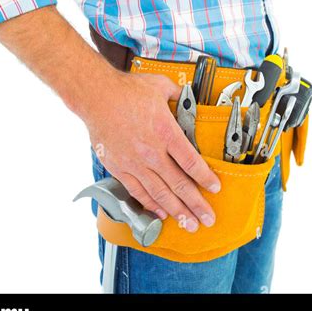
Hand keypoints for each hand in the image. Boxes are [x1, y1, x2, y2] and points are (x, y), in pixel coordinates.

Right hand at [86, 71, 220, 231]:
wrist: (96, 97)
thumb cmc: (126, 91)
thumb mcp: (160, 86)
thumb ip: (178, 95)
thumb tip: (190, 96)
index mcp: (166, 132)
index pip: (191, 162)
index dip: (205, 178)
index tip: (215, 188)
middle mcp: (152, 152)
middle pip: (179, 184)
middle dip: (196, 204)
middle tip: (208, 218)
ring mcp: (135, 163)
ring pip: (160, 194)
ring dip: (177, 211)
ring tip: (189, 224)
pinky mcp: (120, 168)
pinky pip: (138, 192)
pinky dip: (151, 205)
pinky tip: (161, 214)